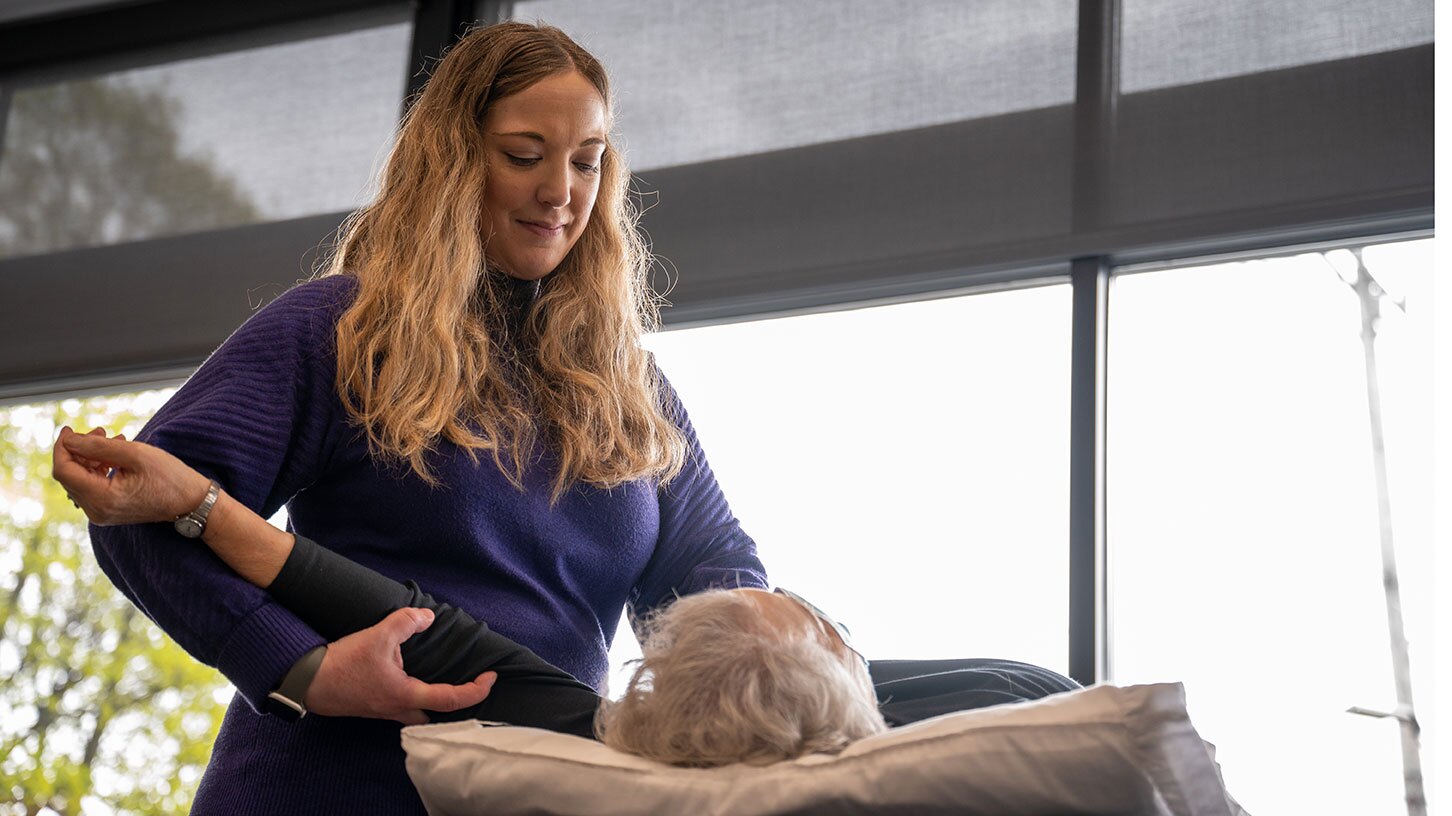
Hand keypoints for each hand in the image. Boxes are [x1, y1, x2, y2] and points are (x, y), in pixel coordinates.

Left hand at [52, 426, 211, 524]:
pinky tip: (115, 455)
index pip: (64, 471)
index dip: (62, 448)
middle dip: (79, 450)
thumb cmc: (170, 477)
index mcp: (102, 499)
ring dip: (90, 457)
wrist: (192, 502)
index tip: (70, 430)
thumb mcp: (135, 454)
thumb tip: (69, 440)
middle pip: (70, 475)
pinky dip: (98, 468)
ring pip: (80, 480)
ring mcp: (101, 513)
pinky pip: (92, 486)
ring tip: (113, 439)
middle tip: (99, 430)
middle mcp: (96, 511)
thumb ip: (98, 446)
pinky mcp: (108, 510)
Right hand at [305, 607, 496, 724]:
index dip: (477, 690)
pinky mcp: (373, 706)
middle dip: (457, 702)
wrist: (307, 680)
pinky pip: (404, 705)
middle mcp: (399, 709)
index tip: (491, 677)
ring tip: (447, 680)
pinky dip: (417, 694)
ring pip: (420, 711)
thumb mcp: (378, 636)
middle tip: (471, 684)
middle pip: (438, 713)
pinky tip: (412, 678)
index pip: (453, 699)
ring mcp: (385, 711)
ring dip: (435, 699)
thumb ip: (406, 622)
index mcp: (406, 695)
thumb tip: (429, 617)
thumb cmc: (343, 664)